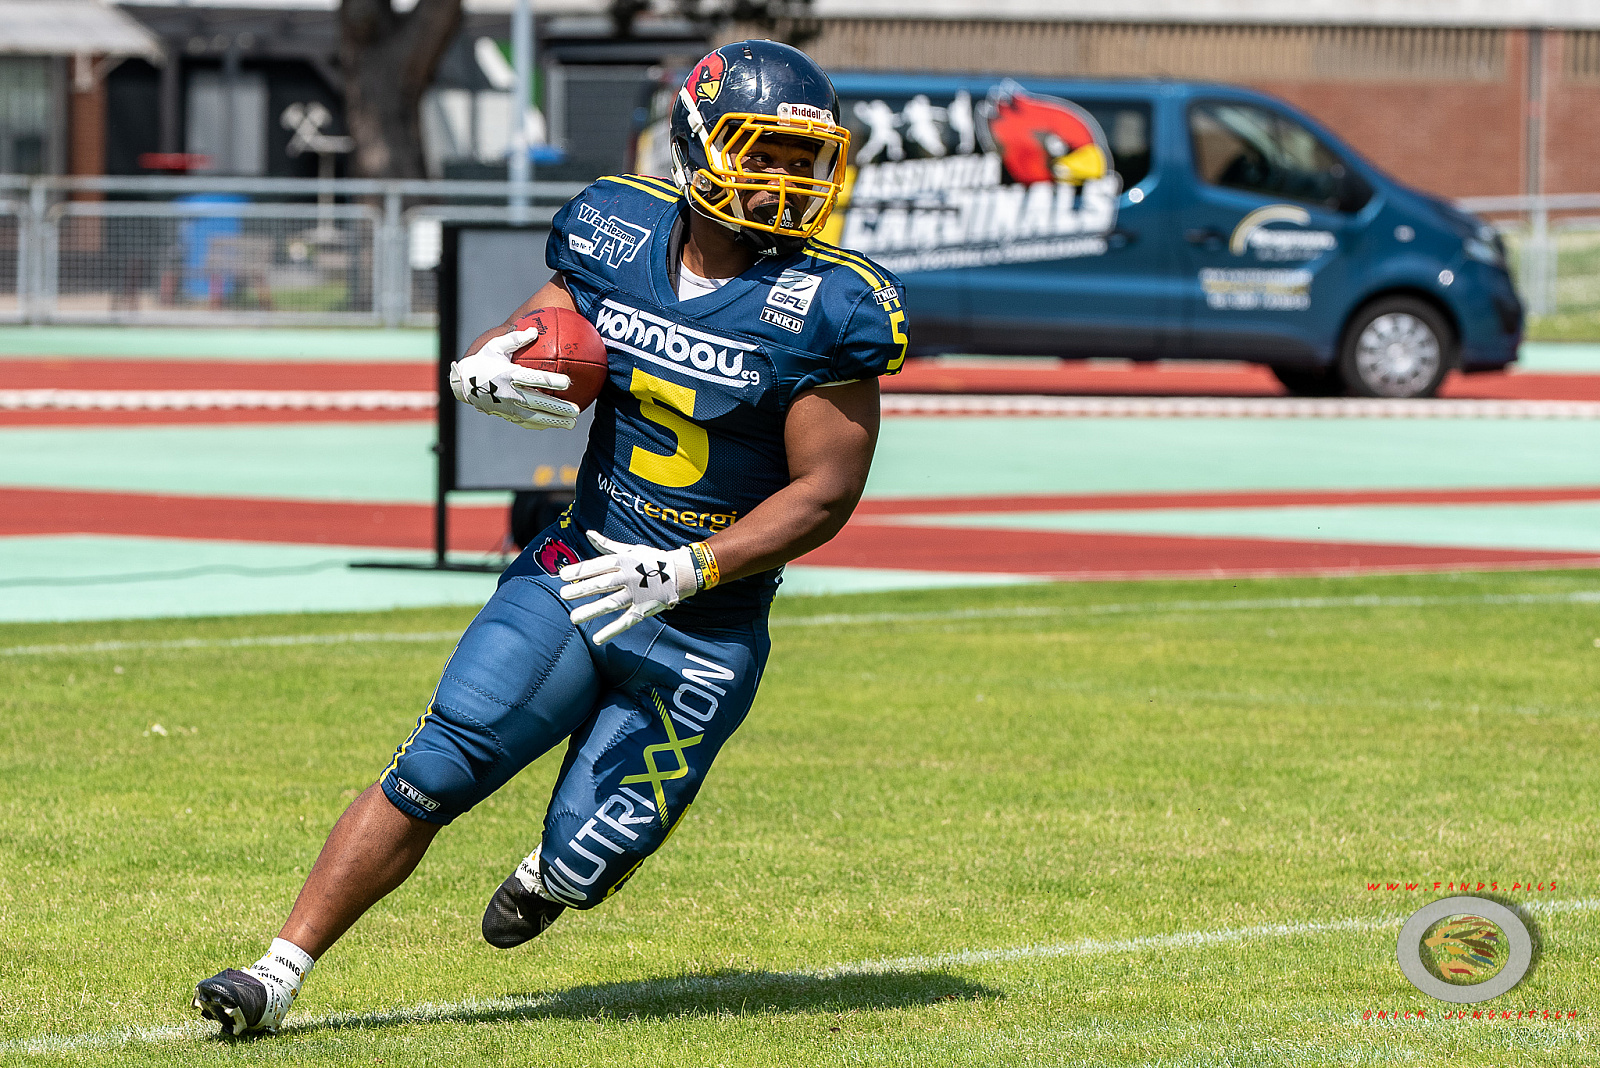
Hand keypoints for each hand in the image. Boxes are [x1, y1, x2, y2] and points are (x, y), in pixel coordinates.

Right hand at [448, 327, 579, 429]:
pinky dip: (543, 424)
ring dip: (555, 421)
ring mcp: (509, 408)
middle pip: (539, 403)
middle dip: (559, 408)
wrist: (463, 385)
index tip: (568, 382)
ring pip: (536, 417)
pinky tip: (557, 424)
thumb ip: (515, 339)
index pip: (534, 379)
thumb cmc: (483, 361)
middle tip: (577, 410)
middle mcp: (510, 394)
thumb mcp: (495, 346)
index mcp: (509, 375)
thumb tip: (534, 330)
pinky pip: (528, 422)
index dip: (551, 381)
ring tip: (572, 423)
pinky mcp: (508, 416)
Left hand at [558, 531, 711, 644]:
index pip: (597, 565)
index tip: (562, 575)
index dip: (579, 570)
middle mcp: (628, 577)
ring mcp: (636, 594)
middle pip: (601, 583)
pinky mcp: (643, 609)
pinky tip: (597, 639)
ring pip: (611, 603)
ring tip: (573, 618)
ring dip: (592, 611)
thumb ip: (607, 545)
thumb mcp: (630, 549)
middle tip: (563, 594)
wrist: (681, 572)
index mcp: (624, 561)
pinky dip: (612, 631)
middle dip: (581, 589)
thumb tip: (589, 533)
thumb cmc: (652, 559)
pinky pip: (626, 621)